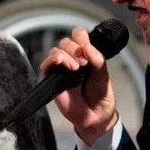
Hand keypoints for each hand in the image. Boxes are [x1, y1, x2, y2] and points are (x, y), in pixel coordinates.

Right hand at [41, 27, 117, 143]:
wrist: (95, 114)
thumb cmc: (99, 94)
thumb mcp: (103, 74)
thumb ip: (98, 59)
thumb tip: (87, 47)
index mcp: (85, 54)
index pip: (78, 35)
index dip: (81, 37)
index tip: (88, 47)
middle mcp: (71, 59)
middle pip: (65, 42)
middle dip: (75, 49)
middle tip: (84, 63)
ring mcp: (61, 69)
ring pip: (55, 51)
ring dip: (65, 55)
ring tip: (76, 68)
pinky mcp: (51, 79)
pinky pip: (45, 65)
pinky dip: (52, 61)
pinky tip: (62, 64)